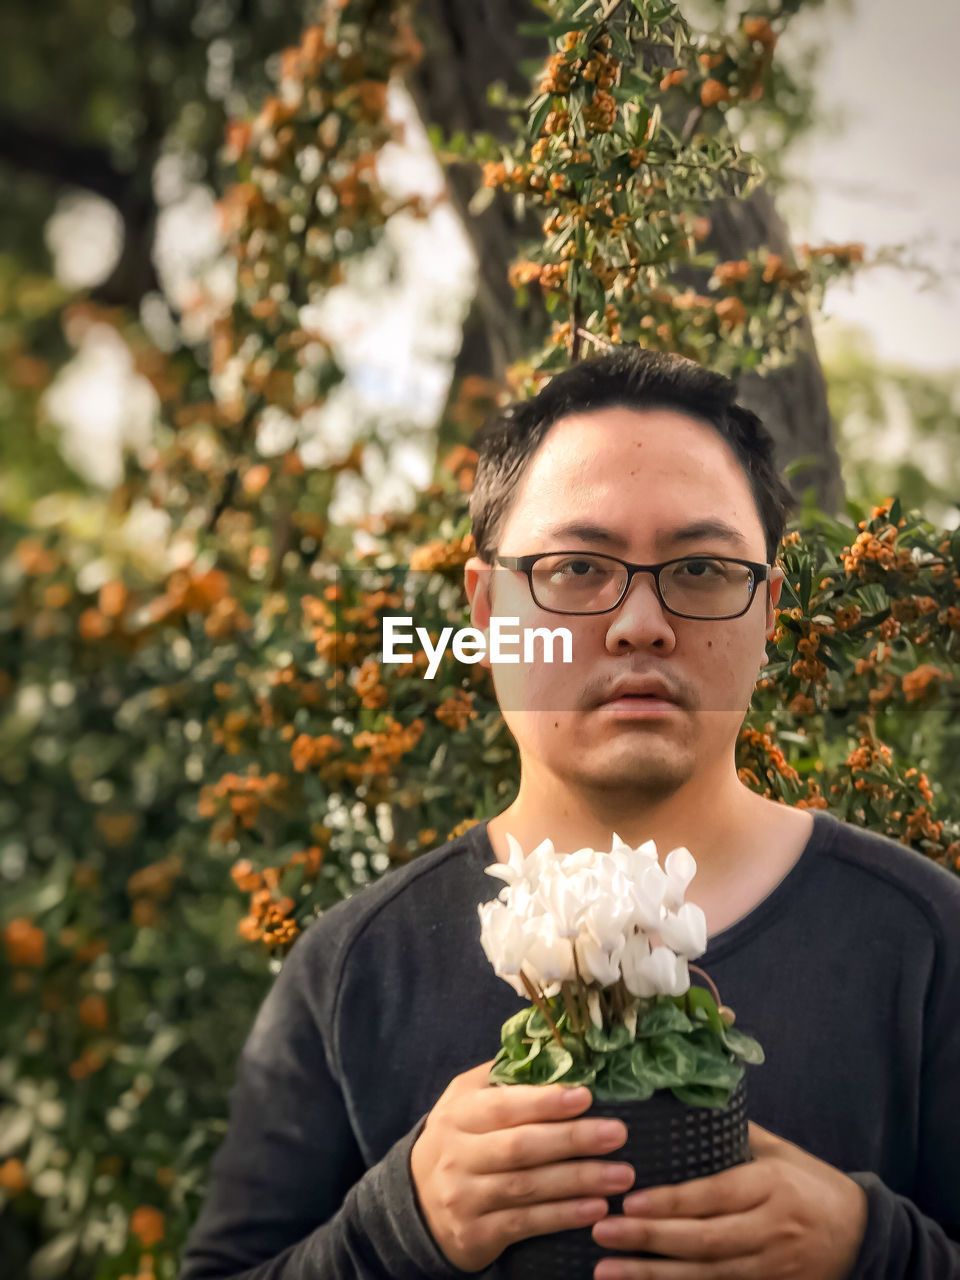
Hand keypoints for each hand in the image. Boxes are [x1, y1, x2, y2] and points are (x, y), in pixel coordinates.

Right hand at [409, 1060, 637, 1271]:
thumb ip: (502, 1078)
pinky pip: (525, 1224)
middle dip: (573, 1139)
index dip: (545, 1101)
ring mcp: (464, 1197)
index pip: (503, 1105)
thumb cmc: (458, 1140)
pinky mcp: (475, 1234)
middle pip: (520, 1147)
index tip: (586, 1096)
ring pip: (527, 1187)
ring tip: (622, 1174)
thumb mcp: (466, 1100)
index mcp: (458, 1114)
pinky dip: (563, 1215)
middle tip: (618, 1133)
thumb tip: (555, 1050)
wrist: (416, 1204)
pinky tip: (596, 1208)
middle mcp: (457, 1155)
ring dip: (579, 1180)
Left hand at [588, 1120, 867, 1278]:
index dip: (669, 1202)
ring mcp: (771, 1267)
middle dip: (649, 1239)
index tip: (627, 1200)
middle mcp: (771, 1230)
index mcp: (771, 1186)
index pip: (712, 1196)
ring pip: (707, 1276)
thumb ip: (731, 1133)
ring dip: (654, 1276)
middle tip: (602, 1232)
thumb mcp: (778, 1151)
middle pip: (704, 1241)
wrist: (863, 1235)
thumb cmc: (810, 1183)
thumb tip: (680, 1100)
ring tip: (608, 1270)